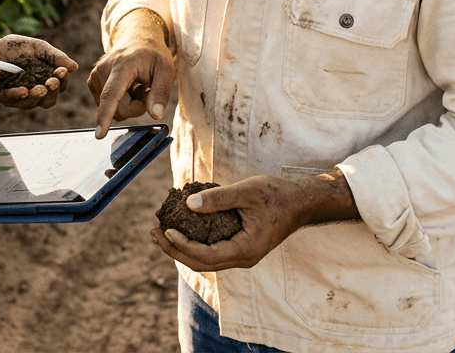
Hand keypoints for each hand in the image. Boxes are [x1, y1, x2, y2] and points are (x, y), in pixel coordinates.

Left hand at [0, 34, 77, 108]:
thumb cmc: (17, 47)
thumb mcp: (39, 48)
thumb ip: (56, 57)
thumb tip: (74, 67)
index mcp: (44, 78)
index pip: (59, 86)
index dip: (62, 81)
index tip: (60, 71)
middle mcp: (33, 89)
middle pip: (48, 100)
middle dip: (52, 92)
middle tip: (51, 82)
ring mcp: (18, 94)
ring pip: (31, 104)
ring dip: (37, 97)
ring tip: (39, 88)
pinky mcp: (2, 95)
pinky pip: (12, 101)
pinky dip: (18, 96)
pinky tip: (23, 90)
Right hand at [88, 8, 175, 137]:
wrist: (137, 39)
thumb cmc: (154, 54)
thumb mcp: (167, 70)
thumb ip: (161, 92)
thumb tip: (155, 115)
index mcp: (122, 66)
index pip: (112, 95)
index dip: (105, 116)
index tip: (99, 133)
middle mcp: (103, 70)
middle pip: (118, 109)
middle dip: (136, 107)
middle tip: (145, 90)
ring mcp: (95, 76)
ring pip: (112, 109)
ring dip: (128, 103)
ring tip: (135, 84)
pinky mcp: (93, 81)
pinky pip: (107, 104)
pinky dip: (120, 99)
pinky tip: (126, 85)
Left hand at [151, 173, 359, 270]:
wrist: (301, 203)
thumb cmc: (277, 195)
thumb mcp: (246, 191)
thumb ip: (218, 198)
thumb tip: (188, 204)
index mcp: (244, 249)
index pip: (205, 255)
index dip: (182, 245)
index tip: (165, 230)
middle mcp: (242, 258)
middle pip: (201, 263)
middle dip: (174, 250)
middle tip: (153, 233)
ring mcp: (242, 256)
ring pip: (206, 260)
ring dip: (182, 249)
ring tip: (161, 232)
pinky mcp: (240, 248)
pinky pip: (213, 252)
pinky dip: (195, 244)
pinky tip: (183, 228)